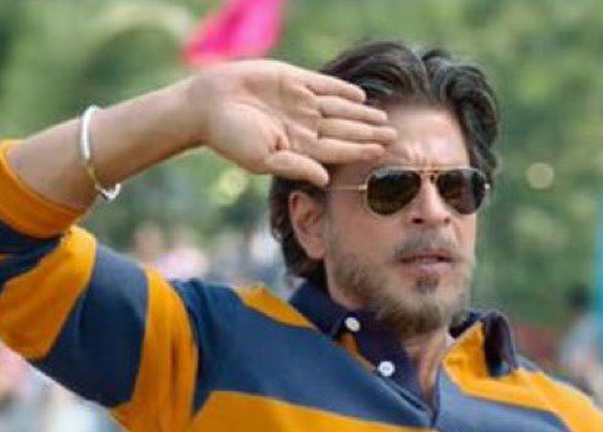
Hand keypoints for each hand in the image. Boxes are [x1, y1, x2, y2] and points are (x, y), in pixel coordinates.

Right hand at [187, 60, 395, 186]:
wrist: (208, 104)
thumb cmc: (230, 137)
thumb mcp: (263, 159)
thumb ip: (296, 166)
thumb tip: (325, 179)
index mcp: (299, 147)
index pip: (337, 150)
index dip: (360, 151)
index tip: (382, 152)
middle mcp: (303, 125)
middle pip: (344, 130)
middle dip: (369, 133)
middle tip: (395, 135)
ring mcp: (300, 102)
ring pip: (339, 109)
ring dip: (361, 114)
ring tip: (383, 118)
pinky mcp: (293, 80)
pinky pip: (324, 86)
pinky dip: (342, 90)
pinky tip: (360, 96)